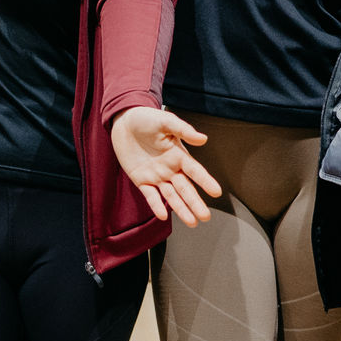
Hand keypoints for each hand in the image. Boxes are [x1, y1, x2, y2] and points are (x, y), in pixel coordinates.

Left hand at [110, 106, 221, 227]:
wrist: (123, 122)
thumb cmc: (147, 118)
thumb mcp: (165, 121)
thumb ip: (183, 130)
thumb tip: (203, 139)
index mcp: (178, 154)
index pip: (195, 170)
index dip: (205, 181)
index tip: (216, 192)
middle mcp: (170, 168)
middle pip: (185, 188)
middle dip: (195, 202)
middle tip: (206, 217)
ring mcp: (156, 176)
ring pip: (171, 196)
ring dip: (181, 209)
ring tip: (192, 222)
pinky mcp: (141, 180)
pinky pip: (150, 196)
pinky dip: (156, 205)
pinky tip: (164, 215)